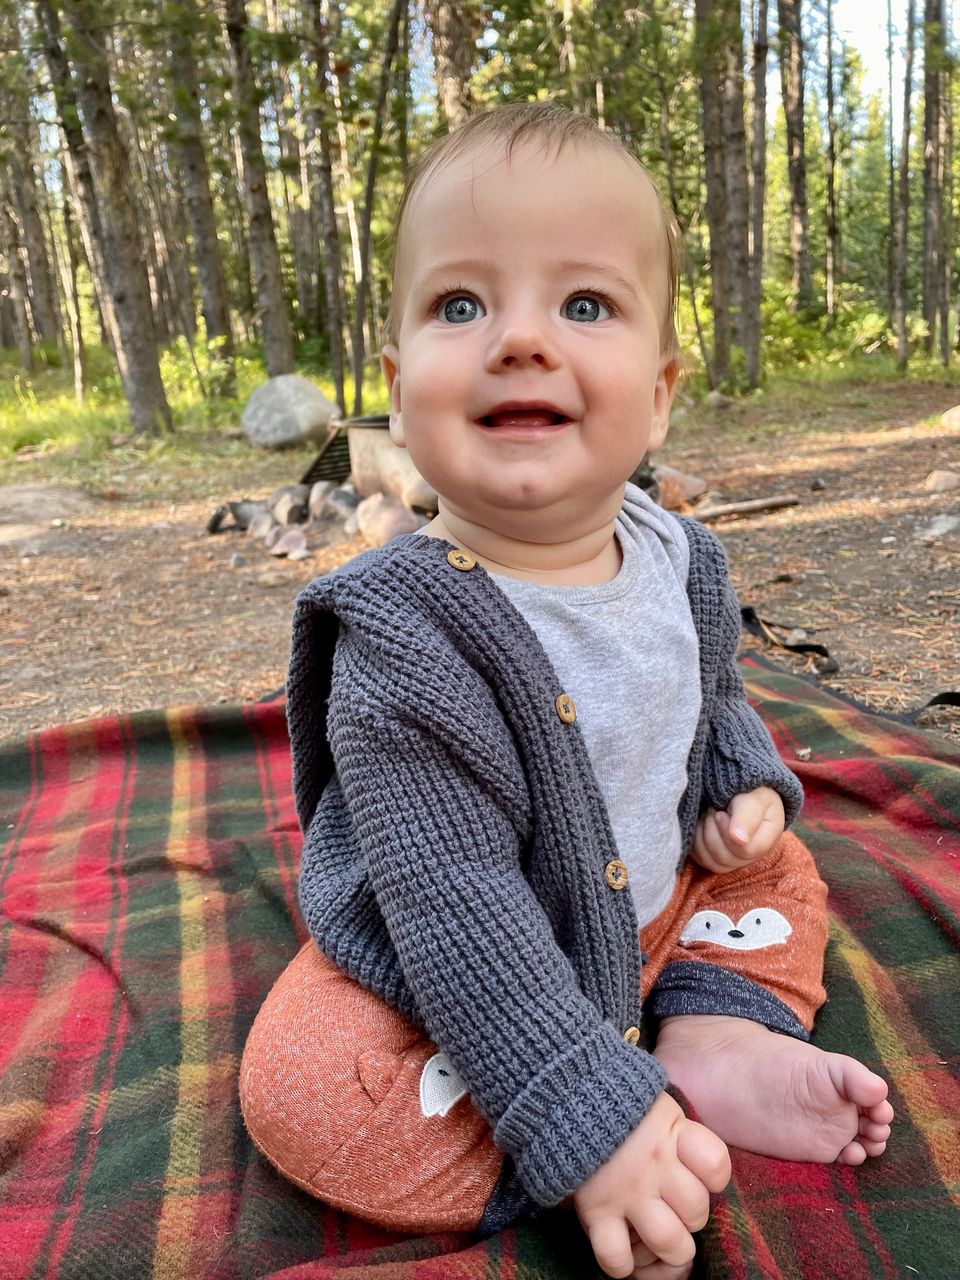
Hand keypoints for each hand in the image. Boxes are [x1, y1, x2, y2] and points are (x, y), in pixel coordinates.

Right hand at [573, 1092, 729, 1278]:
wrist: (565, 1093)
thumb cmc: (618, 1104)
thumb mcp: (656, 1106)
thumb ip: (679, 1135)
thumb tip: (699, 1169)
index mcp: (672, 1133)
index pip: (715, 1167)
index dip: (712, 1178)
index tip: (696, 1172)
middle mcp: (653, 1164)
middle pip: (696, 1211)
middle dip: (690, 1216)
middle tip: (671, 1202)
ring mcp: (625, 1190)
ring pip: (669, 1241)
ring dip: (668, 1247)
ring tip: (657, 1232)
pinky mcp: (595, 1210)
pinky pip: (617, 1257)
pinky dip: (623, 1264)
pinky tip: (624, 1248)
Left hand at [691, 787, 784, 873]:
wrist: (738, 789)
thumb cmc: (750, 791)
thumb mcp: (754, 797)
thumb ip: (747, 815)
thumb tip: (739, 839)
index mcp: (768, 839)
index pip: (746, 851)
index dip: (727, 832)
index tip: (721, 812)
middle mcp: (752, 854)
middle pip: (727, 858)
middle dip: (713, 831)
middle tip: (713, 810)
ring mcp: (734, 859)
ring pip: (713, 862)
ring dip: (703, 835)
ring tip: (708, 816)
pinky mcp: (717, 859)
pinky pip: (702, 860)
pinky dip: (696, 842)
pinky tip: (701, 825)